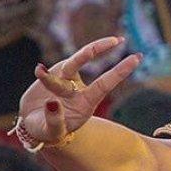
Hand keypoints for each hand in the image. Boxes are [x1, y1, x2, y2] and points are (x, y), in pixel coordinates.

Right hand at [17, 37, 140, 144]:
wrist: (33, 125)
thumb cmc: (47, 131)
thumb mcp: (53, 131)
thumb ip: (55, 120)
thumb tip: (52, 103)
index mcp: (86, 103)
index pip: (105, 84)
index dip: (120, 71)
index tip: (137, 58)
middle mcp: (78, 88)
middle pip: (88, 62)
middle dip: (101, 48)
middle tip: (117, 40)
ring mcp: (65, 79)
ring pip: (70, 63)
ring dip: (67, 60)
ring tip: (52, 66)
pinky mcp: (52, 76)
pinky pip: (48, 71)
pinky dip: (43, 73)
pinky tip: (39, 71)